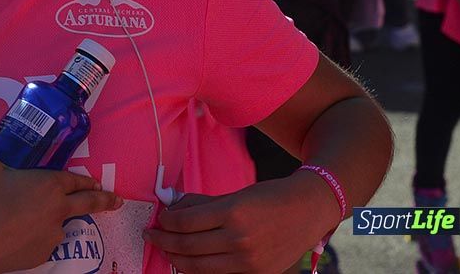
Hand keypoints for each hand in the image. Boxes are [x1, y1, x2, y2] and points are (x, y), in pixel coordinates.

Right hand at [0, 133, 122, 272]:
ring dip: (55, 221)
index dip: (85, 181)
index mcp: (49, 185)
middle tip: (117, 202)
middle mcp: (57, 210)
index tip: (97, 183)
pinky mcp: (42, 254)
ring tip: (32, 220)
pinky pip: (43, 242)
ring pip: (60, 224)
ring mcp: (52, 235)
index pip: (75, 180)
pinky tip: (20, 234)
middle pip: (88, 204)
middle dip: (105, 201)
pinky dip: (37, 237)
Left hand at [147, 177, 336, 273]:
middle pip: (187, 246)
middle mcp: (239, 239)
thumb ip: (202, 203)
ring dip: (175, 258)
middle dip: (163, 241)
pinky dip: (198, 268)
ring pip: (198, 266)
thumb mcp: (234, 194)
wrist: (308, 210)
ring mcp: (248, 260)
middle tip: (151, 234)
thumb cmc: (270, 197)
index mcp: (232, 212)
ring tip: (164, 249)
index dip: (166, 221)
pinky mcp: (256, 273)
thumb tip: (173, 208)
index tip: (159, 218)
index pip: (185, 222)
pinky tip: (188, 260)